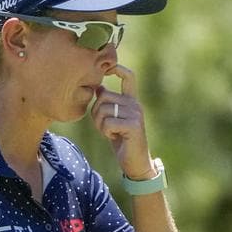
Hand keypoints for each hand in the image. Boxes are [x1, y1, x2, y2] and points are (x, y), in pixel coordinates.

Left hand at [90, 64, 152, 179]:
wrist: (135, 162)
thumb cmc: (122, 141)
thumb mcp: (112, 120)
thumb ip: (107, 104)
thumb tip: (98, 88)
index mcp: (131, 100)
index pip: (128, 76)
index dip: (117, 68)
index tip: (108, 69)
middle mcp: (135, 104)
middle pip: (104, 96)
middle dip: (96, 112)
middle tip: (103, 126)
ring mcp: (136, 114)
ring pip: (104, 109)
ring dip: (99, 124)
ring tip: (109, 132)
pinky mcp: (134, 125)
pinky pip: (108, 123)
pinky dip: (105, 132)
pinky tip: (114, 137)